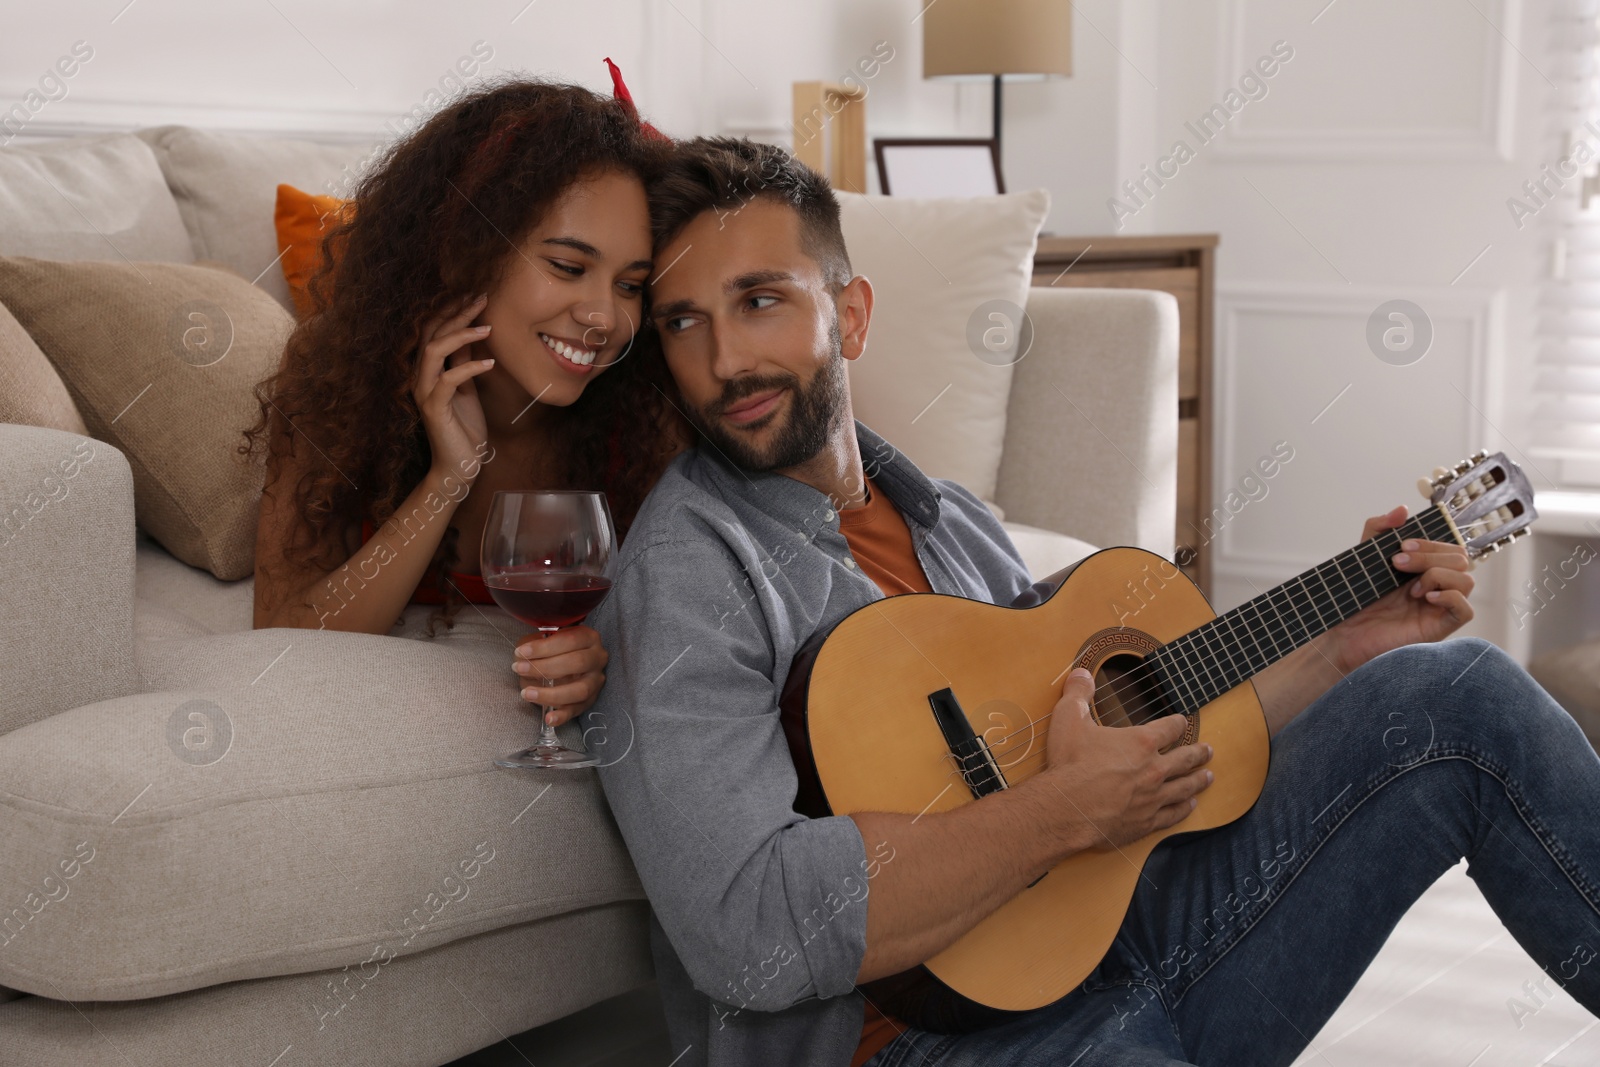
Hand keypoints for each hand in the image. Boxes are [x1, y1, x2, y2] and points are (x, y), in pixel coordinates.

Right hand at [413, 292, 494, 483]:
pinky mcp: (434, 409)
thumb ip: (462, 362)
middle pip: (431, 333)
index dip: (451, 310)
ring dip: (460, 335)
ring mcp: (424, 392)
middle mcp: (420, 377)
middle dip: (456, 313)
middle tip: (481, 298)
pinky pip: (448, 381)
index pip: (433, 329)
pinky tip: (490, 363)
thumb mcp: (466, 387)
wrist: (459, 466)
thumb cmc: (464, 427)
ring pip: (433, 351)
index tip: (473, 294)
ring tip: (486, 327)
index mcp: (427, 369)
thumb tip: (471, 334)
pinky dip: (469, 368)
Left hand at [512, 625, 608, 726]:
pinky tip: (548, 719)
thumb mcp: (544, 639)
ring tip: (527, 694)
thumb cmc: (553, 648)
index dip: (544, 647)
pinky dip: (562, 716)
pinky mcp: (590, 700)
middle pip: (577, 662)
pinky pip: (577, 710)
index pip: (570, 640)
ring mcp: (596, 681)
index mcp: (588, 638)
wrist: (566, 660)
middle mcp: (598, 658)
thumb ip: (534, 646)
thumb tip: (522, 659)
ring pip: (580, 690)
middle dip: (545, 667)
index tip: (521, 652)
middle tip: (520, 669)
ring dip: (551, 694)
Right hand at [1041, 667, 1212, 851]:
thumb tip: (1081, 672)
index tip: (1182, 722)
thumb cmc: (1069, 764)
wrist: (1067, 809)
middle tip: (1209, 751)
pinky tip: (1190, 806)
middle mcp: (1154, 769)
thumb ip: (1078, 693)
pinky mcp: (1146, 822)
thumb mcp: (1068, 719)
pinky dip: (1184, 809)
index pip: (1169, 728)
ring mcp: (1153, 798)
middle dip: (1198, 753)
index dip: (1177, 723)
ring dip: (1198, 781)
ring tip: (1209, 777)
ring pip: (1184, 788)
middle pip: (1185, 759)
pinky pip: (1172, 815)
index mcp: (1140, 742)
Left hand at [1327, 504, 1474, 672]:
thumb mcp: (1364, 556)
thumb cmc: (1355, 599)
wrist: (1341, 634)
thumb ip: (1378, 529)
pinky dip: (1450, 597)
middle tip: (1397, 564)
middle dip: (1430, 556)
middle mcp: (1436, 586)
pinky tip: (1425, 598)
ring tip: (1410, 588)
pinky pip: (1466, 610)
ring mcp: (1440, 607)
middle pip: (1461, 559)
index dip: (1431, 542)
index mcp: (1424, 568)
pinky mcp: (1439, 628)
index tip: (1402, 545)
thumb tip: (1403, 510)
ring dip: (1438, 575)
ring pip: (1467, 580)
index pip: (1449, 546)